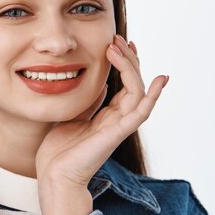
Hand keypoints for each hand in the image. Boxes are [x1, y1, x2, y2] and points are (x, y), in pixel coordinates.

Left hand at [35, 35, 167, 214]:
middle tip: (118, 39)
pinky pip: (140, 113)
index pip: (124, 85)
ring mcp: (119, 126)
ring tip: (121, 47)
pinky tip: (160, 79)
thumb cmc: (59, 151)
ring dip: (132, 67)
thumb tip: (96, 82)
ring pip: (138, 92)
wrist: (54, 176)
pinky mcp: (116, 134)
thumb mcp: (72, 117)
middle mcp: (117, 119)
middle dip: (129, 59)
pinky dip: (152, 96)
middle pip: (133, 84)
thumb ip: (87, 102)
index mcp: (107, 116)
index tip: (116, 42)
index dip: (124, 63)